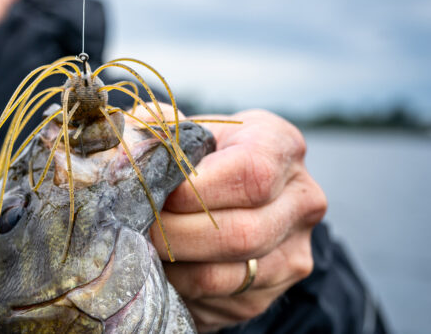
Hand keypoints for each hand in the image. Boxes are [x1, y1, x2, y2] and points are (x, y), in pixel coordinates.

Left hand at [144, 107, 327, 331]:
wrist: (227, 194)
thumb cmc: (199, 155)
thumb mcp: (185, 130)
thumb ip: (159, 130)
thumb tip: (128, 147)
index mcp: (281, 145)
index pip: (252, 173)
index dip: (198, 190)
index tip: (162, 195)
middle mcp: (302, 199)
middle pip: (242, 232)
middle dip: (177, 234)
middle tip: (140, 228)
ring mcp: (294, 250)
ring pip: (227, 275)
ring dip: (174, 266)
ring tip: (144, 248)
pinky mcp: (272, 291)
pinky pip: (220, 300)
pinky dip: (182, 288)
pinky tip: (164, 268)